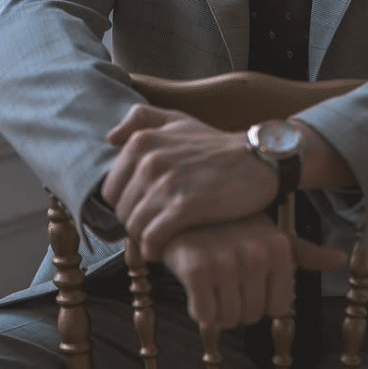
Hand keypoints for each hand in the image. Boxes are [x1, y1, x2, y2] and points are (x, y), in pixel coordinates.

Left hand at [101, 104, 276, 260]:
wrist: (257, 160)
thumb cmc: (215, 145)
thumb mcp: (177, 120)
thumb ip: (141, 119)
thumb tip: (110, 138)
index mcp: (142, 141)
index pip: (111, 190)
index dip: (128, 204)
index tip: (147, 209)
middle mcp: (150, 160)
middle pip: (122, 211)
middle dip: (137, 222)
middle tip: (158, 225)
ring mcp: (167, 184)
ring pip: (135, 227)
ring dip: (147, 238)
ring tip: (165, 236)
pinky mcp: (185, 207)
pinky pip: (152, 239)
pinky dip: (155, 249)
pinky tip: (167, 248)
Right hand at [162, 213, 347, 328]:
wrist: (181, 210)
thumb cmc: (229, 225)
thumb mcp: (270, 234)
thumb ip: (305, 252)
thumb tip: (340, 259)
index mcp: (279, 247)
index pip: (279, 309)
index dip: (259, 298)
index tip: (246, 276)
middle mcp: (257, 254)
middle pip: (251, 316)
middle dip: (235, 303)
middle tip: (224, 275)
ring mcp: (226, 261)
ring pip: (228, 319)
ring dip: (216, 306)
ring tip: (210, 276)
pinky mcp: (197, 269)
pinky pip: (205, 315)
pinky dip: (198, 306)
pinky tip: (195, 282)